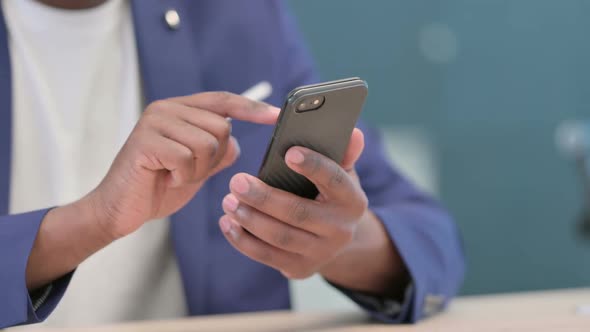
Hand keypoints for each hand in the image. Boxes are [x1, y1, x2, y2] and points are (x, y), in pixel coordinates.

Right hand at [87, 92, 278, 239]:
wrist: (122, 209)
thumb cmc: (159, 186)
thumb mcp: (198, 168)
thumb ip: (218, 152)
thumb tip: (236, 140)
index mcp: (180, 110)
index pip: (223, 101)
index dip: (252, 108)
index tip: (277, 116)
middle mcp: (166, 109)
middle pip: (221, 127)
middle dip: (214, 159)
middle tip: (189, 171)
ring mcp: (154, 122)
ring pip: (207, 144)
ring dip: (198, 170)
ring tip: (175, 175)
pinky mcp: (145, 141)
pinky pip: (186, 158)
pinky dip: (182, 177)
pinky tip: (166, 179)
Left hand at [219, 128, 368, 278]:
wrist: (334, 240)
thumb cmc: (329, 195)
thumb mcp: (341, 174)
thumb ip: (342, 153)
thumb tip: (353, 133)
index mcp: (352, 200)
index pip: (334, 181)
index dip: (313, 167)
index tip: (289, 153)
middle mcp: (341, 230)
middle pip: (299, 213)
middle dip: (264, 198)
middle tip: (236, 181)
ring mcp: (321, 253)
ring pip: (280, 237)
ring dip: (249, 219)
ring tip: (228, 200)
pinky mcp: (300, 269)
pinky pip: (267, 256)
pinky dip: (243, 240)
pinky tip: (228, 222)